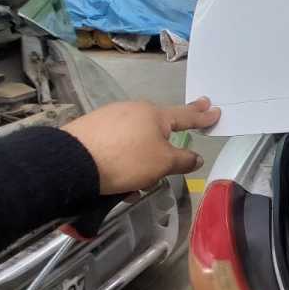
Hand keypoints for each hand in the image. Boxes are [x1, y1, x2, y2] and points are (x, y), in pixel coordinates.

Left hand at [63, 97, 220, 194]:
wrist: (73, 162)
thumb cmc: (127, 160)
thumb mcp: (162, 164)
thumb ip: (183, 160)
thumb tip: (196, 157)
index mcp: (156, 115)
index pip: (186, 116)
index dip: (202, 116)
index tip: (215, 109)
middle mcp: (134, 110)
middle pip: (159, 124)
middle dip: (171, 132)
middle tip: (187, 123)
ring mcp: (111, 117)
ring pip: (137, 137)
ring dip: (143, 155)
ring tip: (139, 180)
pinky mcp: (92, 128)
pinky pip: (118, 143)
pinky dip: (124, 157)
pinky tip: (119, 177)